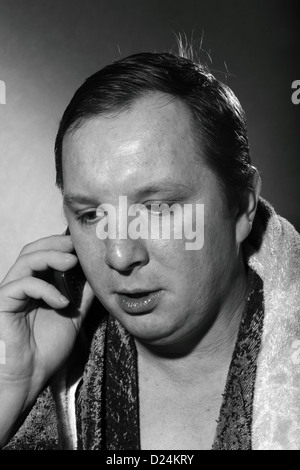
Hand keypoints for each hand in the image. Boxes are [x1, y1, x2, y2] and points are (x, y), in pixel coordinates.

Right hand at [0, 234, 93, 443]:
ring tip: (71, 261)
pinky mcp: (3, 303)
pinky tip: (62, 302)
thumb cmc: (46, 349)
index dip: (61, 244)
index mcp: (37, 286)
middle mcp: (22, 285)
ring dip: (50, 256)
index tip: (82, 243)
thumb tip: (97, 276)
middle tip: (75, 244)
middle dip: (55, 243)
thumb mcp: (73, 317)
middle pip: (32, 250)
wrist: (29, 378)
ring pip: (26, 261)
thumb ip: (82, 296)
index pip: (44, 254)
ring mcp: (11, 293)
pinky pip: (22, 285)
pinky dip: (44, 289)